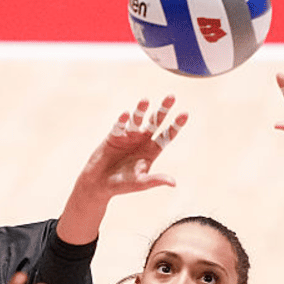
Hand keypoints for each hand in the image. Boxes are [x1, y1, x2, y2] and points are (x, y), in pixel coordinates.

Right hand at [57, 97, 187, 244]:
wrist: (98, 184)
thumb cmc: (122, 186)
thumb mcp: (141, 183)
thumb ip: (156, 180)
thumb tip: (174, 183)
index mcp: (152, 150)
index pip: (166, 135)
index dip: (175, 125)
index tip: (184, 114)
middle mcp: (142, 140)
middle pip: (155, 122)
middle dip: (163, 110)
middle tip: (171, 97)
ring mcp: (128, 136)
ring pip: (137, 119)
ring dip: (141, 109)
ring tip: (145, 100)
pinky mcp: (113, 136)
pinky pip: (119, 125)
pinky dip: (122, 120)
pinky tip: (125, 115)